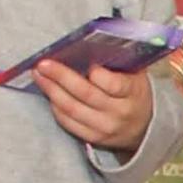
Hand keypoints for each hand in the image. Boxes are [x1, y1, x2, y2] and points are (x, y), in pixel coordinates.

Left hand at [35, 59, 159, 152]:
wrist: (143, 126)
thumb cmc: (134, 92)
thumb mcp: (135, 75)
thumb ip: (117, 61)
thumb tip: (87, 45)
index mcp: (133, 93)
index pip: (113, 84)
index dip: (97, 74)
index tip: (83, 62)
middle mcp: (119, 113)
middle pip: (86, 95)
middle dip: (61, 77)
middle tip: (43, 64)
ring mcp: (105, 128)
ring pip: (72, 109)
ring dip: (51, 90)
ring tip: (39, 75)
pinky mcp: (93, 138)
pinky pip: (68, 123)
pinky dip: (55, 107)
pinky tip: (48, 93)